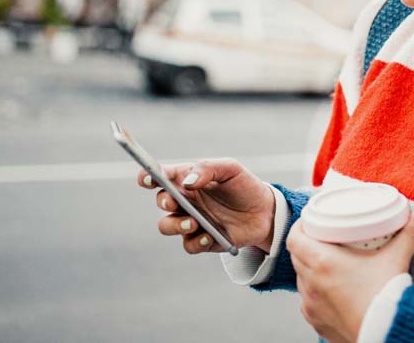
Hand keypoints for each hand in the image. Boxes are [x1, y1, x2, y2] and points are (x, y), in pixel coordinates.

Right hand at [137, 158, 275, 254]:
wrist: (266, 212)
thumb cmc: (244, 186)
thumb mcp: (230, 169)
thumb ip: (207, 169)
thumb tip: (186, 182)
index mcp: (188, 180)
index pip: (161, 176)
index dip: (148, 177)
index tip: (147, 179)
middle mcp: (186, 201)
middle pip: (161, 201)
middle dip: (163, 201)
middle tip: (174, 201)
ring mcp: (192, 221)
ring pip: (167, 226)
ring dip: (176, 225)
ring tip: (193, 223)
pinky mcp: (202, 240)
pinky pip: (188, 245)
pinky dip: (196, 242)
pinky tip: (209, 237)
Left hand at [287, 207, 413, 342]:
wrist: (386, 333)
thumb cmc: (385, 298)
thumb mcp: (397, 258)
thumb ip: (408, 233)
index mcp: (322, 262)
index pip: (294, 238)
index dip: (300, 226)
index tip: (311, 221)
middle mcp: (311, 283)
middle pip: (297, 256)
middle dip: (307, 245)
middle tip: (323, 238)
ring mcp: (311, 305)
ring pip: (301, 279)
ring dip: (309, 269)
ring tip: (326, 263)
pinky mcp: (317, 322)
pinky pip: (308, 302)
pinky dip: (315, 292)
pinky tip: (329, 290)